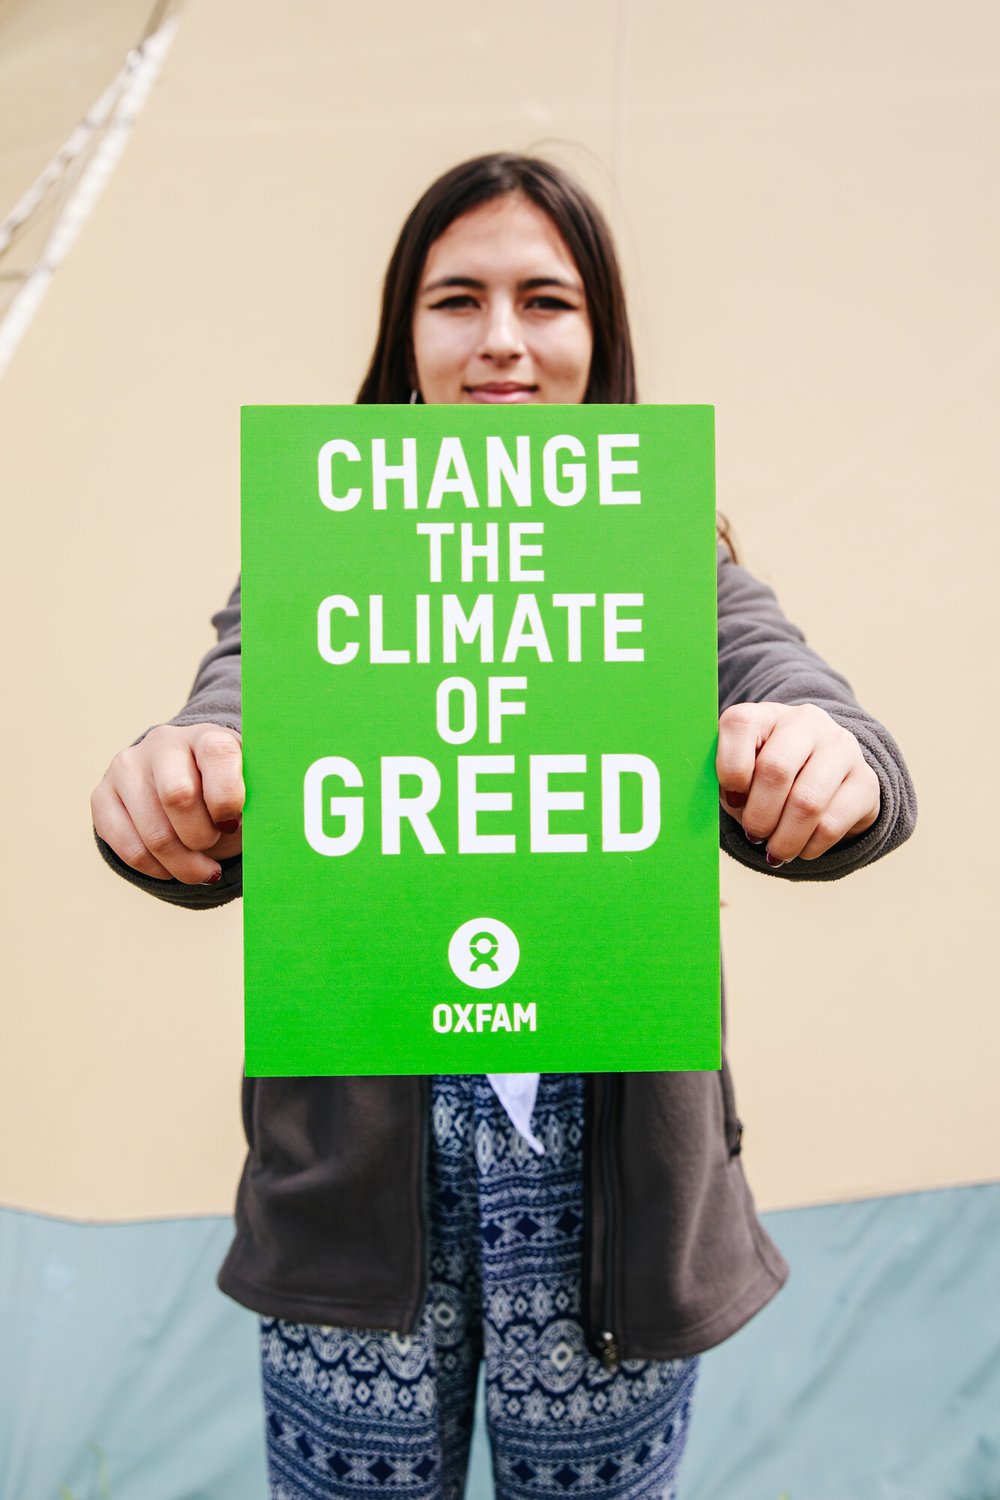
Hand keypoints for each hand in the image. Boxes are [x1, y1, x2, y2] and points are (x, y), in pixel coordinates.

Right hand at [91, 723, 243, 882]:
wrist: (187, 781)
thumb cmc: (228, 792)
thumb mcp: (251, 791)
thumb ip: (258, 805)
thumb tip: (261, 832)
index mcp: (207, 736)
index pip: (217, 755)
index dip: (228, 798)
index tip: (233, 823)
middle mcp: (164, 744)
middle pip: (178, 797)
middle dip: (203, 837)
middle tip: (214, 843)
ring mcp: (127, 768)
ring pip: (154, 833)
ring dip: (183, 864)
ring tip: (201, 870)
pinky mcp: (102, 795)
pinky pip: (127, 848)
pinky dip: (156, 869)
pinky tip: (173, 868)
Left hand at [717, 702, 879, 865]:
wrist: (823, 775)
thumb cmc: (763, 779)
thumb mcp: (739, 774)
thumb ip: (723, 784)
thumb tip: (722, 807)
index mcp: (764, 714)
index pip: (740, 726)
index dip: (729, 770)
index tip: (732, 799)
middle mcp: (805, 722)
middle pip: (776, 770)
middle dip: (759, 815)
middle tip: (754, 835)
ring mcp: (841, 747)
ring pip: (807, 802)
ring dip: (785, 838)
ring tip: (775, 851)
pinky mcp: (866, 779)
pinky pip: (833, 823)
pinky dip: (810, 846)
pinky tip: (801, 849)